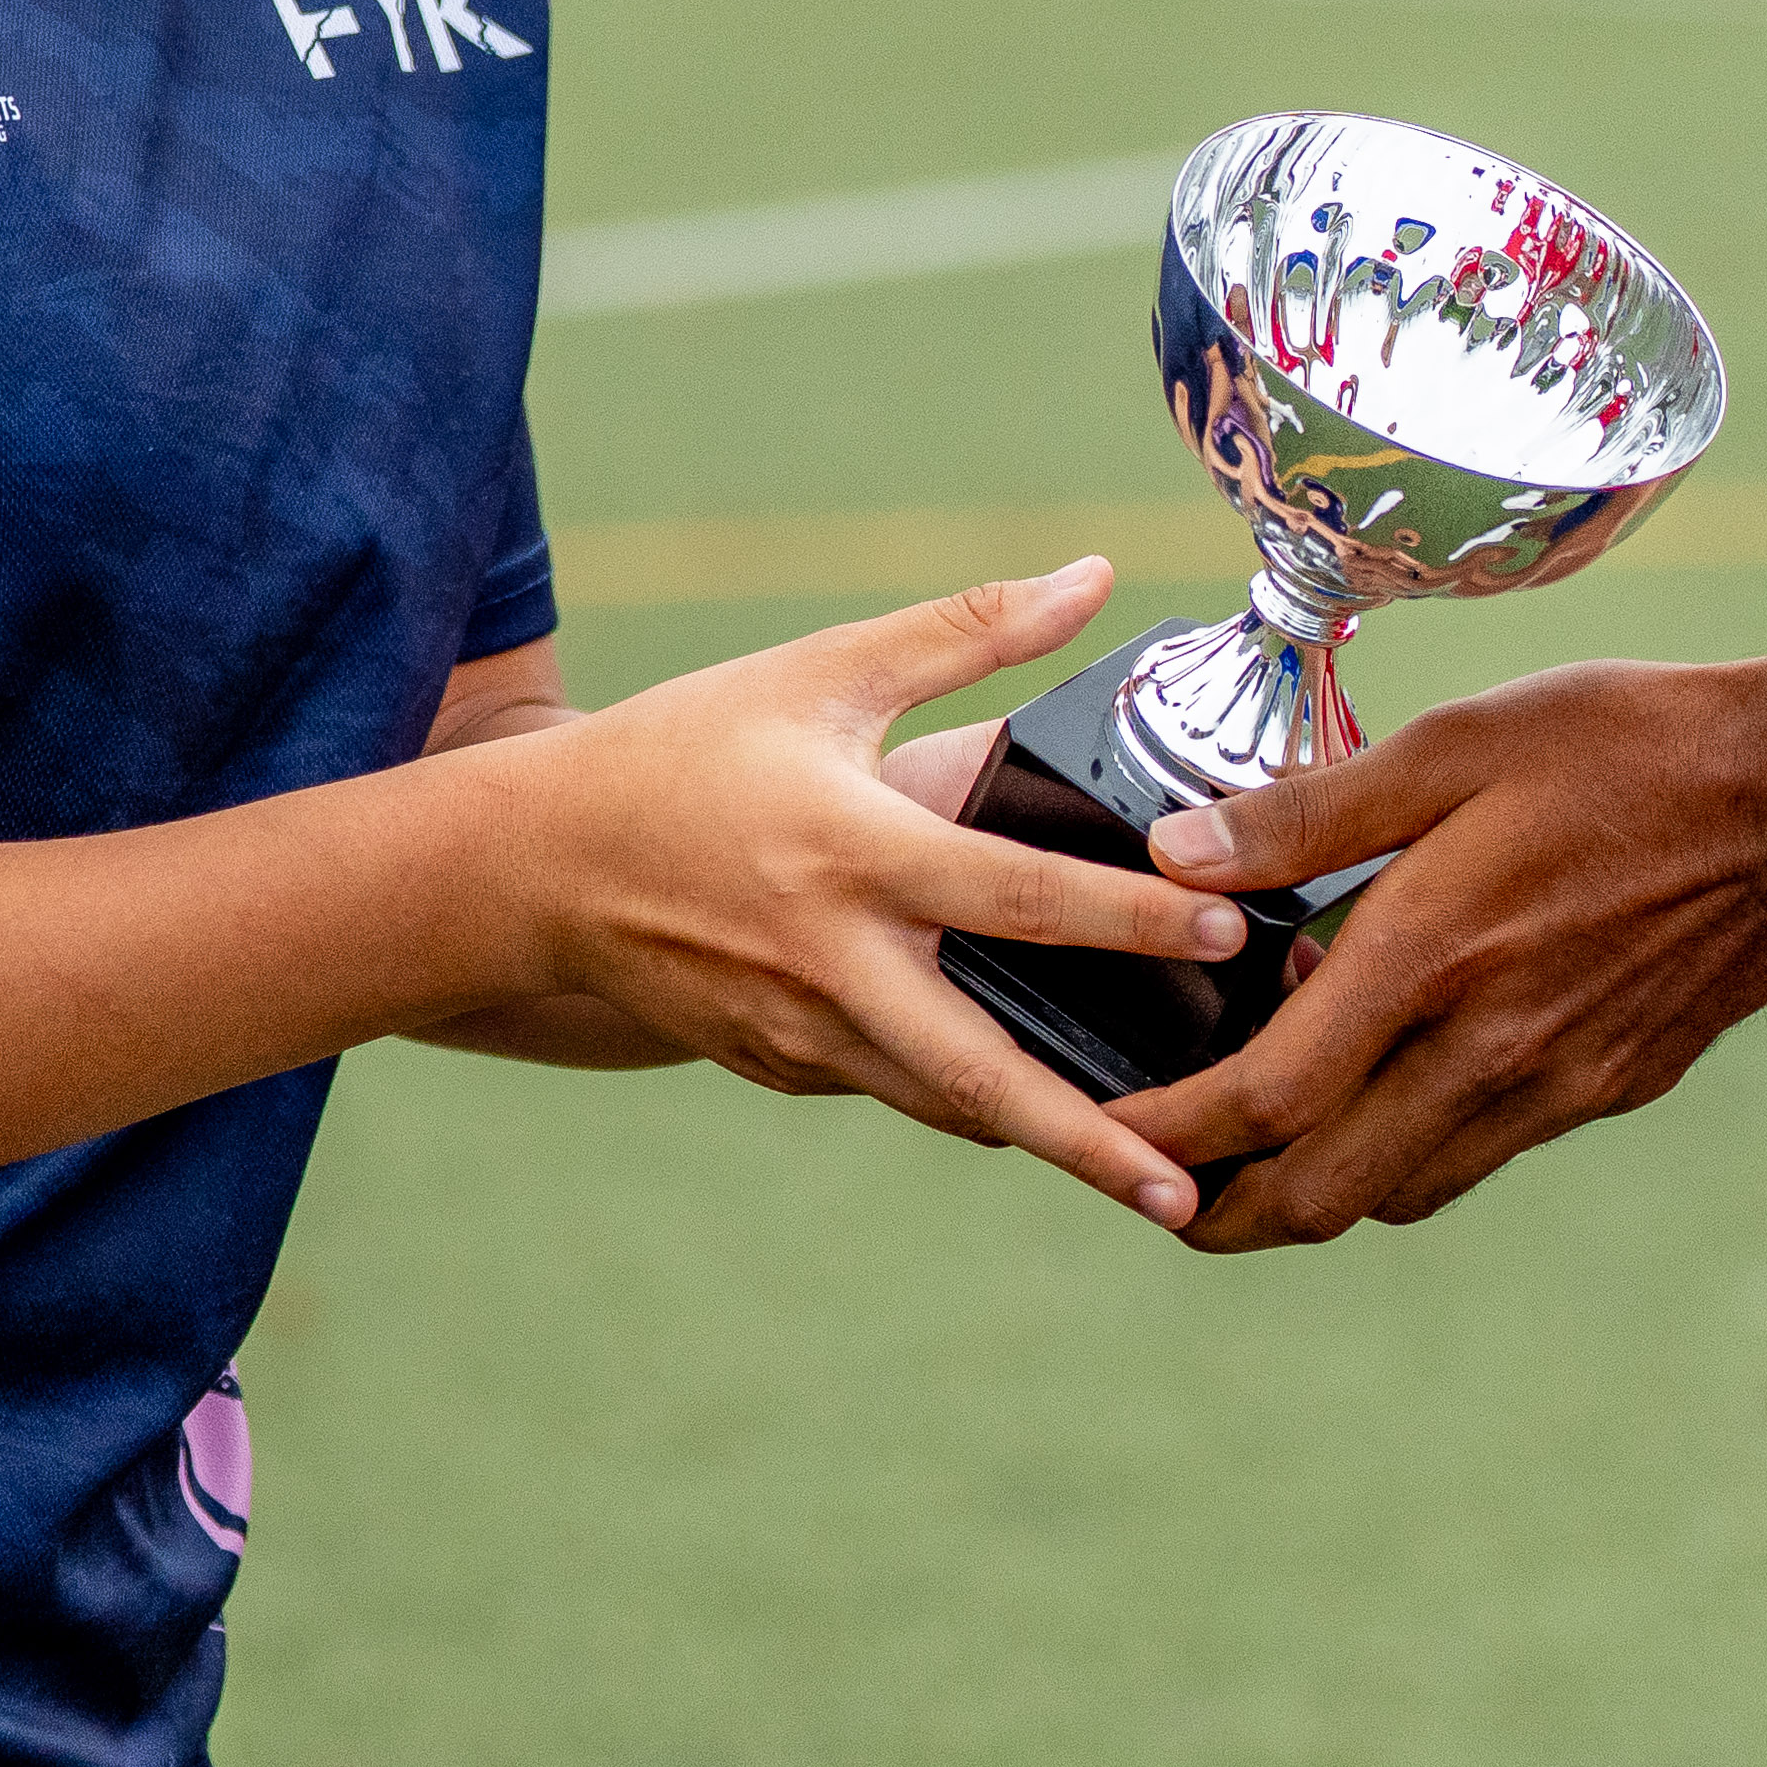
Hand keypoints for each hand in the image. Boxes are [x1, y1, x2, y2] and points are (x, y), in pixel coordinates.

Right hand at [497, 561, 1257, 1229]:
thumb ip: (969, 629)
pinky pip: (896, 1088)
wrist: (536, 863)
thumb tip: (1096, 576)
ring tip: (1155, 1178)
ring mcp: (801, 1034)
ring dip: (1048, 1140)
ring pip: (948, 1105)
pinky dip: (971, 1102)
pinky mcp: (780, 1067)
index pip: (1018, 896)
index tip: (1231, 935)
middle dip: (1090, 1142)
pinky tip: (1044, 1110)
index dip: (1130, 920)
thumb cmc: (689, 749)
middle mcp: (833, 963)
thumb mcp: (824, 669)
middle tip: (1190, 1189)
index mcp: (854, 854)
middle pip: (984, 1075)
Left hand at [1121, 658, 1766, 1244]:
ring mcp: (1557, 1086)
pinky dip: (1407, 1151)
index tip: (1108, 1130)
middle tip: (1160, 1190)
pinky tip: (1390, 1090)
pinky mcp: (1610, 1090)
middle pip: (1322, 1196)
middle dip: (1223, 1214)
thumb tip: (1175, 856)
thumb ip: (1311, 814)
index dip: (1172, 1133)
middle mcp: (1489, 1050)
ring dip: (1314, 1192)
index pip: (1267, 1100)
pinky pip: (1480, 1155)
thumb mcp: (1460, 744)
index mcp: (1433, 959)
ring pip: (1401, 1191)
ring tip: (1257, 1153)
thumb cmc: (1629, 744)